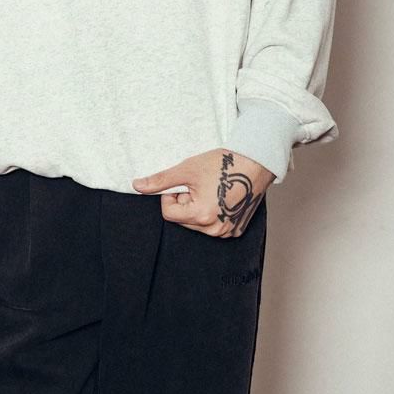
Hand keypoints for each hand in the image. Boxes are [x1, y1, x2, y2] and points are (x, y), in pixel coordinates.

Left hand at [132, 149, 275, 236]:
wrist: (256, 162)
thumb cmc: (223, 164)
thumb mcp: (187, 169)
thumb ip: (160, 180)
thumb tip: (137, 186)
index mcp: (202, 216)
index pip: (168, 213)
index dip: (171, 195)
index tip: (184, 183)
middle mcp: (216, 229)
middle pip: (183, 219)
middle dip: (185, 202)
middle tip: (201, 185)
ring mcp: (228, 232)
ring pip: (197, 223)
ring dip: (198, 208)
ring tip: (212, 190)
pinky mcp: (237, 230)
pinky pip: (214, 225)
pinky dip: (212, 213)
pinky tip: (222, 197)